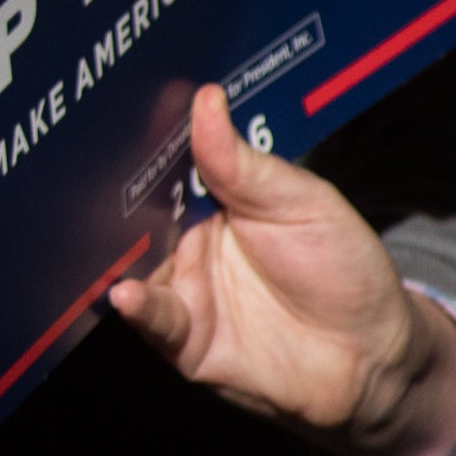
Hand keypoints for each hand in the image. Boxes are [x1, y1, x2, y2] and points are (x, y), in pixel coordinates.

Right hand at [109, 85, 455, 455]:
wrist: (374, 355)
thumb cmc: (343, 270)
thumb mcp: (301, 202)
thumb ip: (245, 164)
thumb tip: (206, 101)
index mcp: (213, 202)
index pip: (165, 168)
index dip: (142, 147)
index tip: (117, 120)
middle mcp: (188, 246)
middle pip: (136, 218)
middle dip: (109, 201)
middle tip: (81, 180)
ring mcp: (183, 292)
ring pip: (133, 268)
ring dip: (112, 255)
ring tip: (97, 241)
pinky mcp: (185, 340)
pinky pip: (154, 320)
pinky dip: (137, 308)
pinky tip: (126, 294)